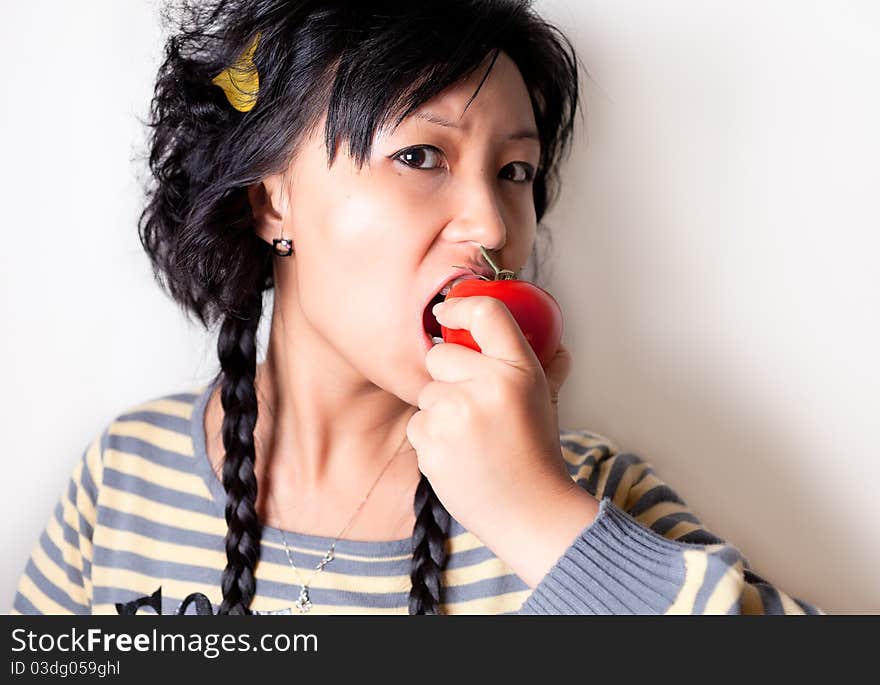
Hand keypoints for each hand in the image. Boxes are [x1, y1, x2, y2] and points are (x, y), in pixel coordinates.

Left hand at [406, 295, 591, 581]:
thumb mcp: (546, 401)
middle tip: (473, 406)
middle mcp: (488, 385)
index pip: (487, 313)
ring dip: (440, 411)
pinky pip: (417, 423)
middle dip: (449, 376)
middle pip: (439, 354)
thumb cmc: (536, 454)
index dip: (460, 306)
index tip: (446, 313)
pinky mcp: (432, 441)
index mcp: (519, 370)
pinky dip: (431, 437)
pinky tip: (458, 456)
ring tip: (471, 439)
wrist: (529, 512)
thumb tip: (556, 344)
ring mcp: (456, 414)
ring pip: (426, 392)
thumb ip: (547, 367)